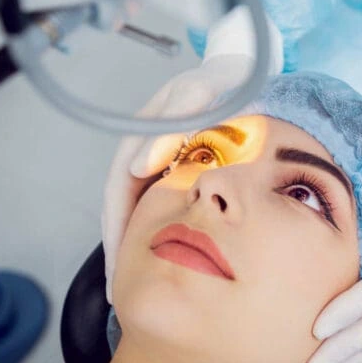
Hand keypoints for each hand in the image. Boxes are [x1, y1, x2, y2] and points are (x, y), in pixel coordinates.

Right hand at [102, 54, 253, 302]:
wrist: (242, 70)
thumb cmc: (223, 79)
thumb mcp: (199, 91)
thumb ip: (172, 123)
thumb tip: (138, 168)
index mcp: (142, 134)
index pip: (119, 190)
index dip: (119, 229)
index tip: (120, 268)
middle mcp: (142, 149)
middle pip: (122, 205)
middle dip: (120, 249)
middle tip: (118, 292)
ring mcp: (157, 159)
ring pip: (139, 208)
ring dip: (135, 244)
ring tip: (132, 286)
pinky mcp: (174, 166)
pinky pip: (158, 203)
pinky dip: (157, 230)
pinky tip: (164, 256)